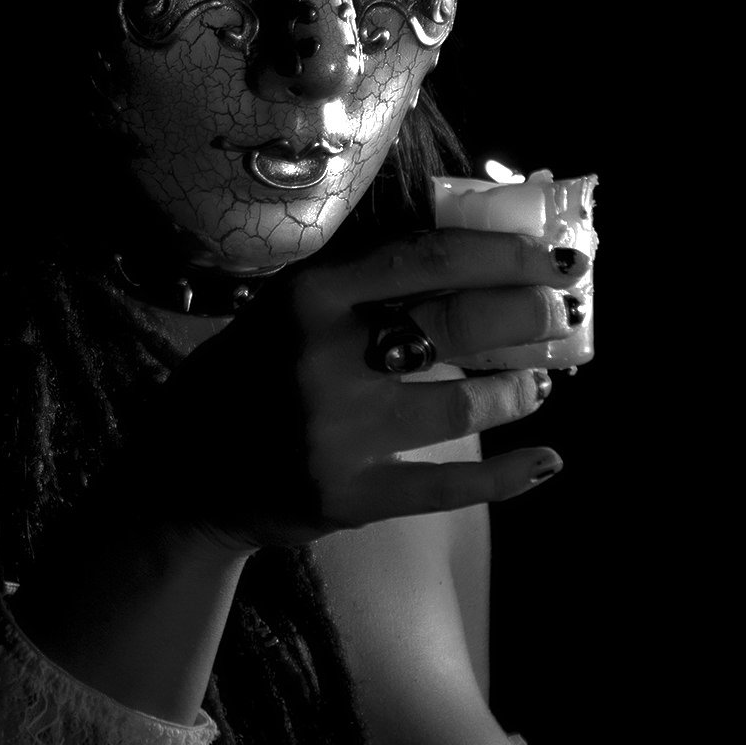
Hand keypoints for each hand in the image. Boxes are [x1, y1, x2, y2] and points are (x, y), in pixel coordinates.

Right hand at [135, 229, 588, 550]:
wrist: (184, 474)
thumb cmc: (251, 374)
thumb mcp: (288, 308)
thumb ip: (364, 282)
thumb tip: (475, 249)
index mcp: (308, 296)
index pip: (426, 259)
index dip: (501, 255)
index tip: (548, 257)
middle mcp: (320, 359)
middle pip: (456, 326)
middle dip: (526, 317)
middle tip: (561, 314)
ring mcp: (335, 433)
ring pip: (461, 407)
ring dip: (516, 392)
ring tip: (536, 383)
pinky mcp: (348, 496)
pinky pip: (447, 487)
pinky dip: (506, 476)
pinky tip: (547, 461)